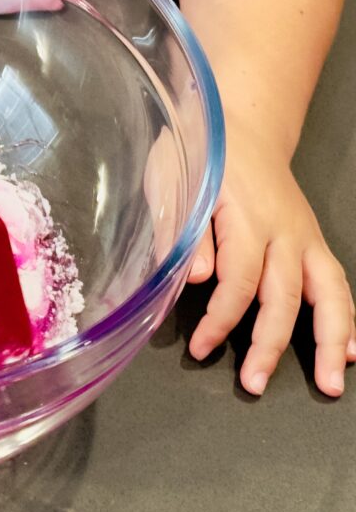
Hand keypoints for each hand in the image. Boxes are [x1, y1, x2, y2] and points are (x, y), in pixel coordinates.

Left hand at [186, 113, 355, 396]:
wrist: (242, 127)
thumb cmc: (202, 156)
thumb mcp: (173, 181)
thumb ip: (184, 230)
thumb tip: (199, 278)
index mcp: (246, 216)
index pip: (239, 278)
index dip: (222, 318)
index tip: (201, 347)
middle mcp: (284, 231)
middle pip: (285, 295)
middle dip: (270, 344)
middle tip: (253, 382)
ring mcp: (305, 237)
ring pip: (328, 294)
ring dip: (329, 341)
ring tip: (329, 385)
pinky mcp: (314, 243)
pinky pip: (338, 283)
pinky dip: (347, 319)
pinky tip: (351, 352)